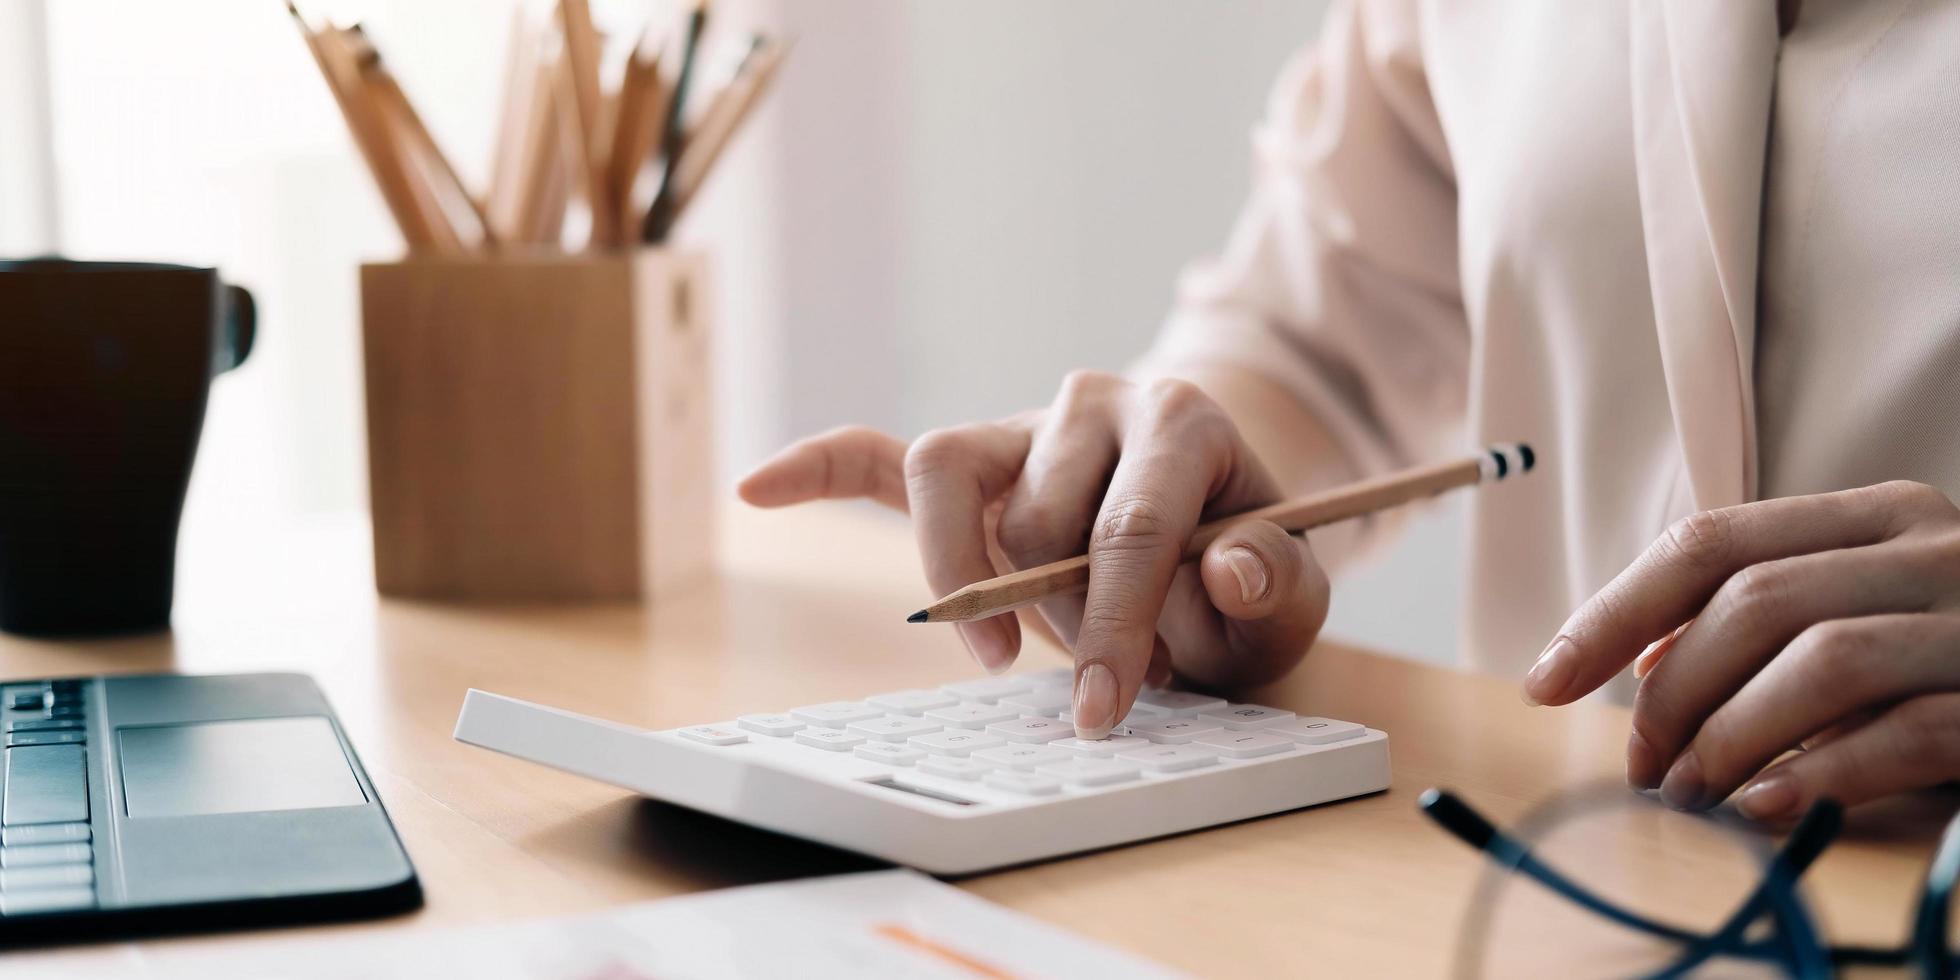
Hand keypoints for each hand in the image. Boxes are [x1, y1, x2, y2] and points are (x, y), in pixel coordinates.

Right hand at [737, 370, 1329, 737]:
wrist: (1214, 526)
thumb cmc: (1241, 567)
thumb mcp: (1288, 590)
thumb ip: (1276, 582)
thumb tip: (1225, 566)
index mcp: (1180, 421)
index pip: (1126, 526)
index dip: (1114, 627)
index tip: (1105, 709)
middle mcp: (1092, 402)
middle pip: (1037, 518)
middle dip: (1070, 618)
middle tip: (1111, 672)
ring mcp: (1020, 427)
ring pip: (954, 489)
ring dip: (980, 581)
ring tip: (1013, 648)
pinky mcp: (971, 462)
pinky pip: (878, 457)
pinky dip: (818, 471)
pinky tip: (758, 488)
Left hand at [1522, 480, 1959, 820]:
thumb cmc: (1957, 650)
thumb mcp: (1864, 607)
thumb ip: (1765, 616)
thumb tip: (1635, 657)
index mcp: (1877, 514)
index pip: (1709, 541)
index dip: (1611, 612)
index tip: (1544, 681)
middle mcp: (1935, 547)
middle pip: (1752, 602)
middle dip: (1670, 691)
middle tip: (1643, 762)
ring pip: (1819, 659)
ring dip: (1731, 734)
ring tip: (1691, 790)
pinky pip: (1906, 732)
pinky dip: (1821, 772)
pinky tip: (1766, 804)